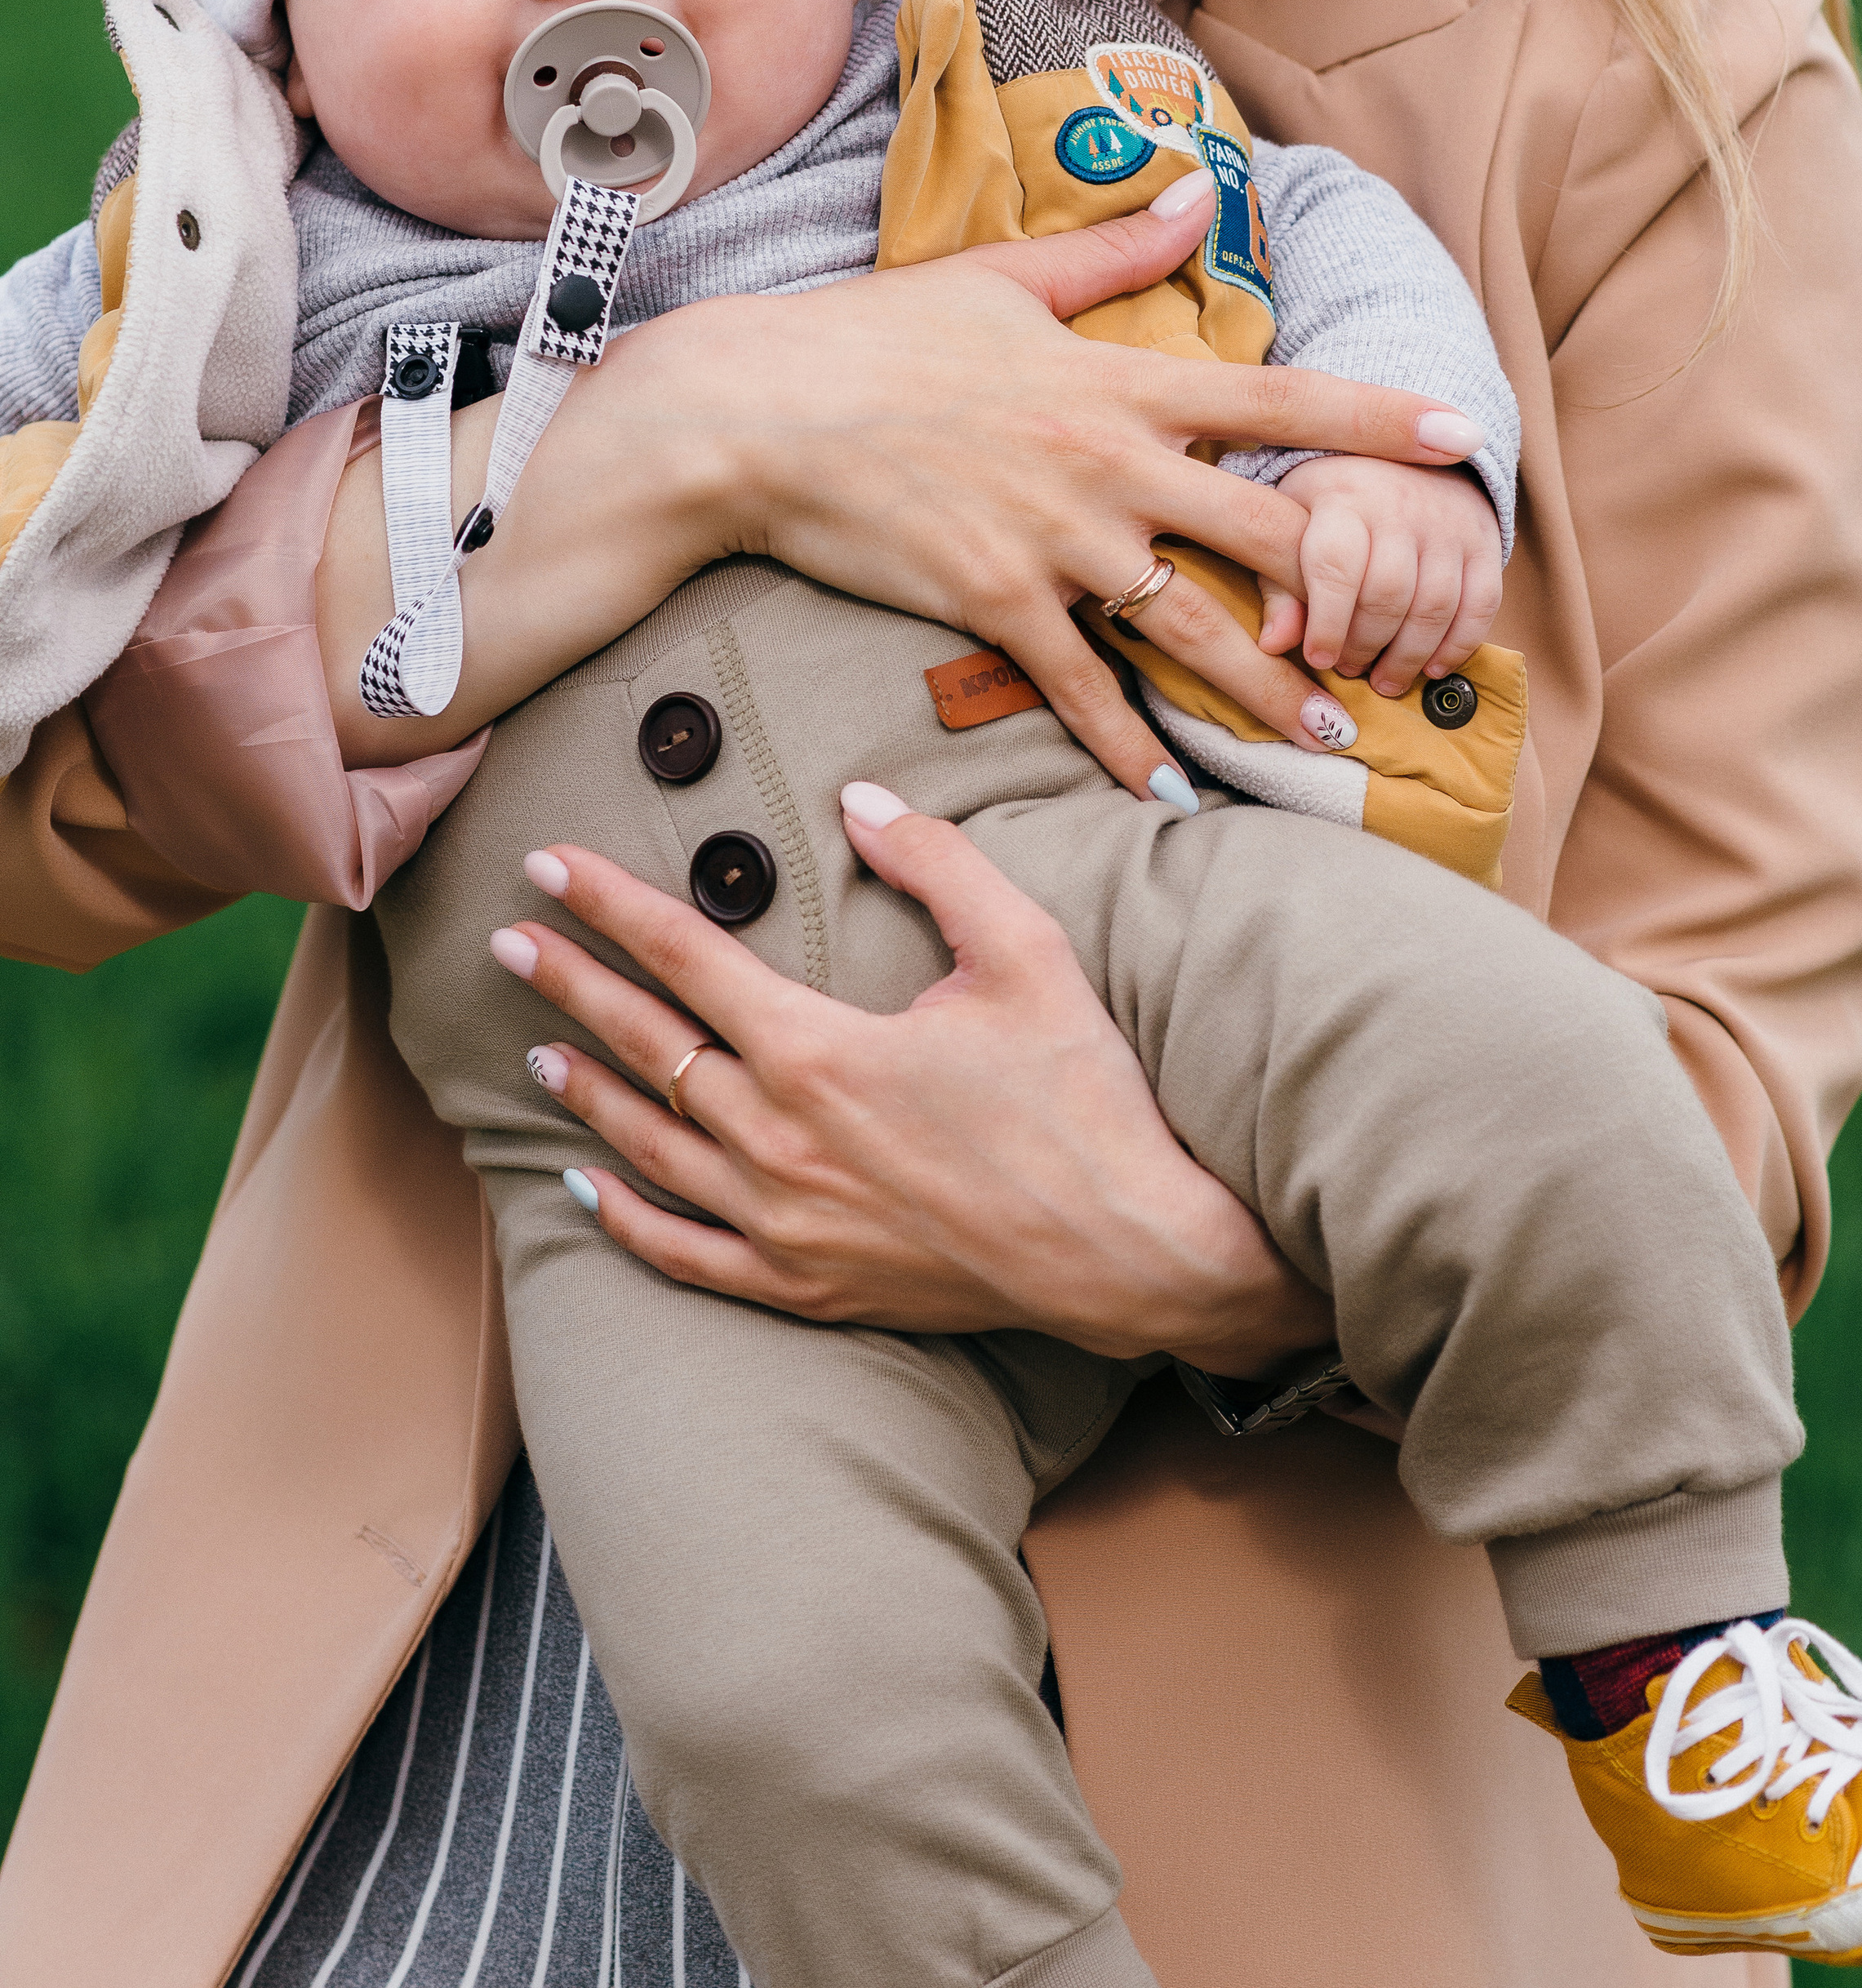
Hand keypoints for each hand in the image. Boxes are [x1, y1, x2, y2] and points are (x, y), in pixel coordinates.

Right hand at [326, 175, 1482, 797]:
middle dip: (1349, 594)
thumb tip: (1195, 191)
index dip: (1377, 418)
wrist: (755, 414)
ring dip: (1269, 691)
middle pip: (1265, 534)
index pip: (1277, 398)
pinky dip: (1132, 749)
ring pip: (1194, 629)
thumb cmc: (870, 336)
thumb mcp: (1000, 279)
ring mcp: (1056, 542)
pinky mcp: (995, 604)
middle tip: (1411, 644)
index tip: (1461, 439)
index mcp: (1115, 380)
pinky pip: (1085, 690)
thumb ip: (1112, 251)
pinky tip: (1174, 797)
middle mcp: (1107, 465)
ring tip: (1331, 737)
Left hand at [493, 812, 1334, 1374]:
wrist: (1128, 1251)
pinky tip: (588, 1186)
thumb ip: (936, 862)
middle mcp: (780, 1140)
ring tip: (540, 1049)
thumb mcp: (1025, 951)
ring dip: (588, 1091)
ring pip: (651, 1147)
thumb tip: (859, 798)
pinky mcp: (807, 1288)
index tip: (549, 864)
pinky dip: (626, 1219)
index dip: (607, 903)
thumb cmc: (1081, 1097)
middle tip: (510, 942)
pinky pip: (685, 1254)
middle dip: (571, 984)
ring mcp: (785, 1224)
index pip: (683, 956)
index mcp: (819, 1050)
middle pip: (647, 1045)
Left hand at [1257, 455, 1503, 697]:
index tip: (1318, 657)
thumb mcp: (1291, 521)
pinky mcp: (1484, 539)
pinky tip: (1432, 668)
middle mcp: (1399, 504)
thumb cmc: (1331, 496)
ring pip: (1435, 605)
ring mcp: (1448, 521)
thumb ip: (1278, 582)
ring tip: (1384, 681)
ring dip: (1408, 656)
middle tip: (1349, 669)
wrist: (1403, 439)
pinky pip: (1482, 604)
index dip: (1327, 622)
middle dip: (1366, 645)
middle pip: (1388, 594)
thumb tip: (1273, 645)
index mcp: (1341, 494)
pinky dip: (1458, 645)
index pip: (1337, 566)